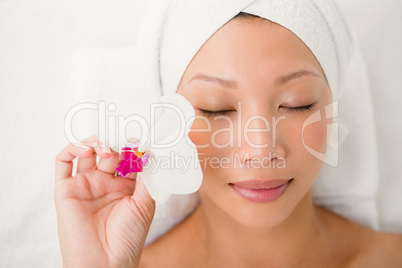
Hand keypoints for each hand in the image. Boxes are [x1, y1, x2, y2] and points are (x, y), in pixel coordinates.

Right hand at [54, 136, 154, 267]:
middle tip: (123, 136)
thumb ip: (147, 177)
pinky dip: (72, 149)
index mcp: (125, 186)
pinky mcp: (66, 189)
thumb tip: (151, 151)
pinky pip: (63, 162)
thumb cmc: (128, 237)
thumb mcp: (145, 204)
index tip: (141, 137)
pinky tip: (86, 148)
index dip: (134, 147)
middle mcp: (104, 183)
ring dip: (96, 142)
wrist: (104, 263)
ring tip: (107, 147)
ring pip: (87, 152)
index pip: (128, 158)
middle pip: (109, 151)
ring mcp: (85, 184)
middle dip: (116, 142)